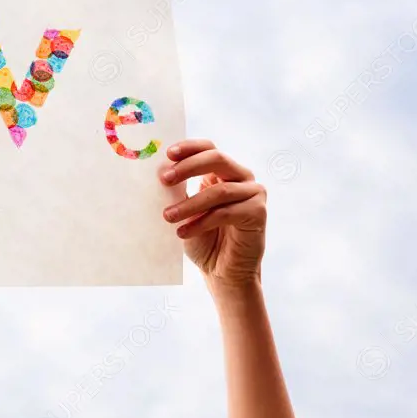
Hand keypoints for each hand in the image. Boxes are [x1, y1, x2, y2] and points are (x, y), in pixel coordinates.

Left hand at [159, 139, 266, 294]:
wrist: (222, 270)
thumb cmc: (202, 237)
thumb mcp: (185, 209)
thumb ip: (178, 190)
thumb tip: (158, 173)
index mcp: (223, 171)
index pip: (208, 148)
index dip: (190, 147)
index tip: (167, 154)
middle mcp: (241, 177)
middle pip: (217, 159)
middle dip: (187, 167)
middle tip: (164, 180)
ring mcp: (253, 193)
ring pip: (219, 191)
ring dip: (189, 204)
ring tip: (167, 216)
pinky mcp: (258, 213)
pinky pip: (226, 213)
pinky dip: (201, 223)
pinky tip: (183, 233)